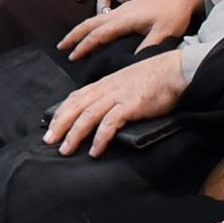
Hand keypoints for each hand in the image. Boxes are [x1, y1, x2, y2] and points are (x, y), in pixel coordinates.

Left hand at [41, 50, 187, 156]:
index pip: (75, 98)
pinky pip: (110, 123)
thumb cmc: (154, 78)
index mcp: (104, 83)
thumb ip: (112, 94)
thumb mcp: (126, 83)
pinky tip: (95, 151)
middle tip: (48, 142)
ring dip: (74, 135)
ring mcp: (117, 96)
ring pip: (87, 116)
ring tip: (65, 150)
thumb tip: (103, 111)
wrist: (175, 70)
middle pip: (74, 107)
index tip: (50, 127)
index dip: (60, 113)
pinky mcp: (130, 105)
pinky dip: (100, 138)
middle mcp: (105, 88)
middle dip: (59, 125)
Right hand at [60, 0, 203, 59]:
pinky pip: (104, 15)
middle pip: (90, 23)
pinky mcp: (129, 7)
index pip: (98, 34)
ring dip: (81, 28)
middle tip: (61, 46)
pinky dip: (93, 23)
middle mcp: (120, 12)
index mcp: (125, 19)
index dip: (84, 46)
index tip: (72, 57)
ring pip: (96, 18)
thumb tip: (132, 62)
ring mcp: (124, 8)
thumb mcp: (164, 33)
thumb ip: (147, 47)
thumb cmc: (175, 12)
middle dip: (74, 35)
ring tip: (72, 38)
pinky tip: (95, 28)